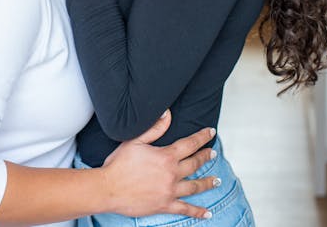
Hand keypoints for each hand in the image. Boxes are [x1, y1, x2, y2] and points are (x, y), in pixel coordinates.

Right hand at [102, 111, 217, 218]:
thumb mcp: (136, 140)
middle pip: (195, 164)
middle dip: (205, 157)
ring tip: (217, 180)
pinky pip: (185, 209)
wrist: (109, 188)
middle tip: (213, 153)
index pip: (190, 144)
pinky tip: (207, 213)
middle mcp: (172, 174)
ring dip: (207, 182)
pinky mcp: (164, 206)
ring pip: (194, 186)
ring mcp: (169, 191)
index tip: (211, 132)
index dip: (202, 137)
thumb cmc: (119, 163)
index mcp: (166, 156)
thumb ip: (155, 128)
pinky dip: (198, 212)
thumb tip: (167, 113)